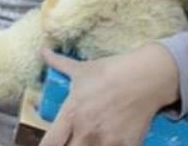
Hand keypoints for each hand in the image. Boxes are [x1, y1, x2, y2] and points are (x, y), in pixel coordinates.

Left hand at [39, 45, 179, 145]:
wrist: (144, 78)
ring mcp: (107, 141)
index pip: (50, 143)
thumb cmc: (109, 73)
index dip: (48, 145)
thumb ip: (58, 63)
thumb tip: (43, 51)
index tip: (53, 142)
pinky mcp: (126, 145)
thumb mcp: (80, 69)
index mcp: (71, 115)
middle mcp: (86, 132)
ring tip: (91, 139)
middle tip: (74, 138)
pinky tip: (110, 140)